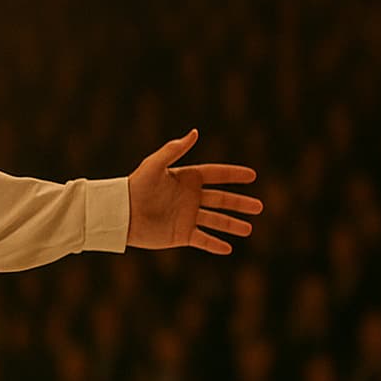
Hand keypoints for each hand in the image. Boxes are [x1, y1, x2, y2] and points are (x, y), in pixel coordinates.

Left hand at [125, 129, 262, 253]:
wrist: (120, 214)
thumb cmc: (135, 186)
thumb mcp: (154, 165)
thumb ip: (174, 150)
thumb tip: (195, 132)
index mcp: (186, 179)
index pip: (216, 175)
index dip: (233, 175)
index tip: (252, 175)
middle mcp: (190, 198)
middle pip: (221, 200)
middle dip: (240, 203)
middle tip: (260, 207)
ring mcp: (186, 217)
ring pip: (215, 221)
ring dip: (232, 225)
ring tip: (249, 229)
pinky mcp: (180, 234)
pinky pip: (202, 240)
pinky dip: (215, 244)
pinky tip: (228, 248)